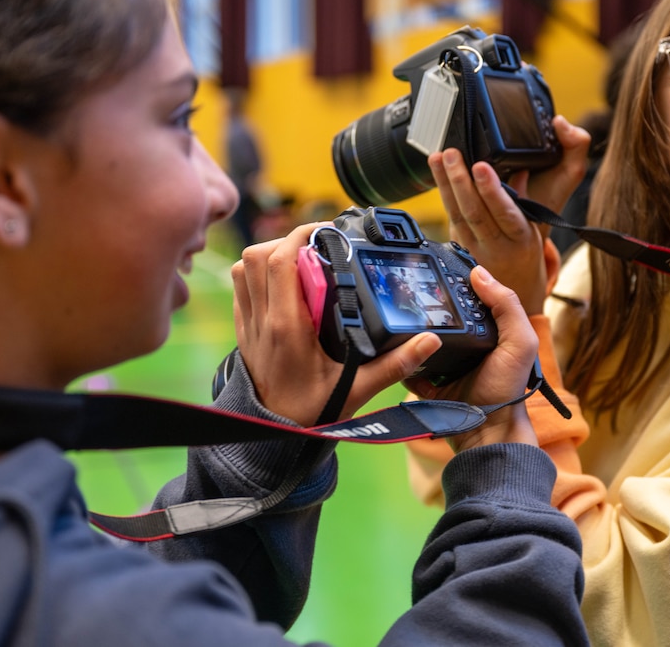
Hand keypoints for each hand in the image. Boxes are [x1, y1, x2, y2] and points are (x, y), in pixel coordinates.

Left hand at [232, 222, 442, 426]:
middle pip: (258, 256)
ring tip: (300, 262)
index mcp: (287, 326)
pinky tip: (284, 286)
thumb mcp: (358, 389)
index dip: (300, 235)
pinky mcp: (243, 332)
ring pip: (242, 269)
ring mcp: (248, 325)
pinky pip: (240, 289)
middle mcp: (263, 320)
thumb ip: (394, 364)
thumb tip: (429, 342)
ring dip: (268, 257)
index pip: (281, 261)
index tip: (325, 231)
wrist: (272, 438)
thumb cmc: (311, 414)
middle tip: (316, 247)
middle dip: (287, 241)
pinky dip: (257, 276)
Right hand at [405, 265, 539, 452]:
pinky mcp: (428, 385)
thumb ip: (506, 306)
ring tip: (394, 317)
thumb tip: (479, 272)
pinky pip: (409, 369)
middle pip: (441, 321)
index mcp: (487, 334)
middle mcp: (466, 347)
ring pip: (422, 343)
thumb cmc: (508, 389)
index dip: (456, 286)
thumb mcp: (519, 342)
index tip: (435, 270)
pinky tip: (392, 349)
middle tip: (406, 293)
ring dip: (410, 334)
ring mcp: (445, 367)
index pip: (469, 302)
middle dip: (426, 309)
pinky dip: (401, 362)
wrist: (486, 432)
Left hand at [430, 116, 589, 313]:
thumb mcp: (536, 223)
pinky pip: (450, 218)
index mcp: (521, 237)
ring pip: (457, 214)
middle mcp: (496, 244)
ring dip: (445, 184)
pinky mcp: (459, 247)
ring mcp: (474, 248)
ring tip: (439, 158)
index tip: (481, 166)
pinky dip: (443, 194)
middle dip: (461, 180)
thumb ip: (527, 193)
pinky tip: (436, 174)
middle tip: (452, 154)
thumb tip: (520, 164)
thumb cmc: (525, 248)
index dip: (492, 189)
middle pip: (474, 211)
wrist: (515, 285)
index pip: (506, 212)